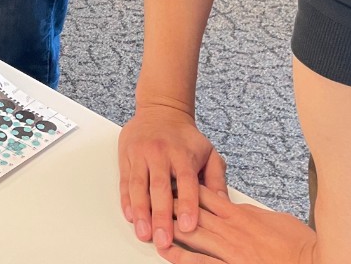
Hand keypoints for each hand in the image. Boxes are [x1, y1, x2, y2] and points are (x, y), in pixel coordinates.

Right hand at [119, 102, 227, 249]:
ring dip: (140, 212)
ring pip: (138, 186)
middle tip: (162, 239)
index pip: (186, 182)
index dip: (187, 205)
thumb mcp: (209, 151)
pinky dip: (126, 200)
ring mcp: (140, 154)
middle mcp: (160, 153)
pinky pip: (125, 181)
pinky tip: (130, 215)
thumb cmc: (185, 136)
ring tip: (143, 233)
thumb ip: (217, 178)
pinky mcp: (126, 156)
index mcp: (182, 153)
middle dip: (160, 216)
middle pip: (159, 188)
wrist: (161, 110)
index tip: (188, 226)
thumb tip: (226, 204)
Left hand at [159, 187, 316, 263]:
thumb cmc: (300, 244)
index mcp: (241, 214)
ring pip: (191, 235)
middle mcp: (231, 230)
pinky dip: (182, 258)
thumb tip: (240, 209)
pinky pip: (202, 263)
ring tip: (151, 222)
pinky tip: (167, 253)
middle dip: (169, 203)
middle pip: (192, 210)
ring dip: (170, 228)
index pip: (205, 194)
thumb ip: (252, 213)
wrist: (316, 262)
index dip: (184, 187)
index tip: (168, 180)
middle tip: (149, 195)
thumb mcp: (274, 218)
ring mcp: (230, 250)